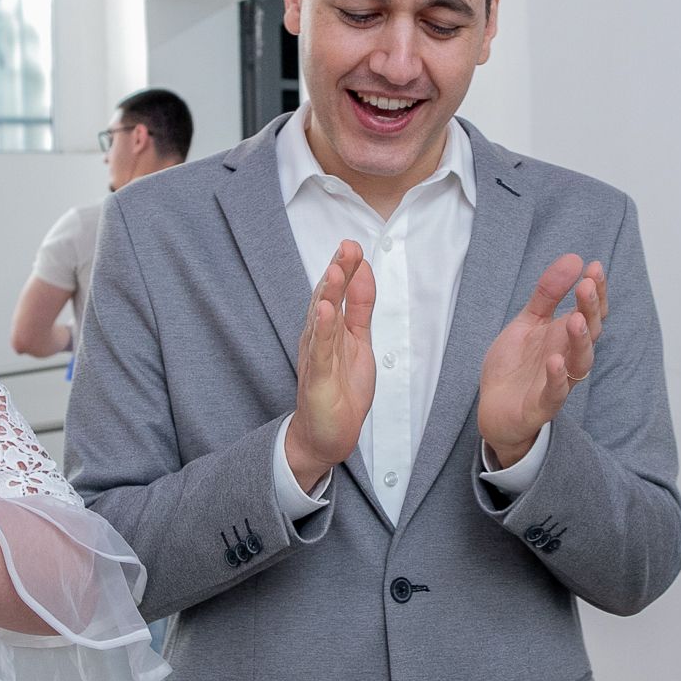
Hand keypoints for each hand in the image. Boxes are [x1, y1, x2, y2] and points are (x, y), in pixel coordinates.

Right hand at [284, 240, 376, 491]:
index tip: (354, 245)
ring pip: (321, 320)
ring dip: (328, 294)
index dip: (346, 269)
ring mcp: (316, 357)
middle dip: (337, 272)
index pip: (338, 292)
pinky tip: (326, 311)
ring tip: (336, 270)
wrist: (327, 435)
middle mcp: (318, 338)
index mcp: (330, 328)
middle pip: (327, 299)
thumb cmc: (342, 389)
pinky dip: (322, 330)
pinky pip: (319, 351)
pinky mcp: (317, 378)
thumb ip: (360, 308)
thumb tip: (365, 273)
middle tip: (347, 246)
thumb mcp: (359, 341)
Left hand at [478, 254, 607, 468]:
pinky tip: (554, 362)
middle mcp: (568, 356)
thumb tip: (573, 259)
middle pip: (589, 332)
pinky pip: (556, 393)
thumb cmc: (516, 366)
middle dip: (589, 309)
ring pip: (579, 362)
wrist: (494, 408)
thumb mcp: (528, 322)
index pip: (590, 311)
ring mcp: (558, 381)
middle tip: (586, 285)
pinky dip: (558, 378)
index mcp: (565, 336)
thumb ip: (548, 294)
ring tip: (574, 319)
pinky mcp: (542, 404)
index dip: (595, 291)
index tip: (594, 266)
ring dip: (579, 341)